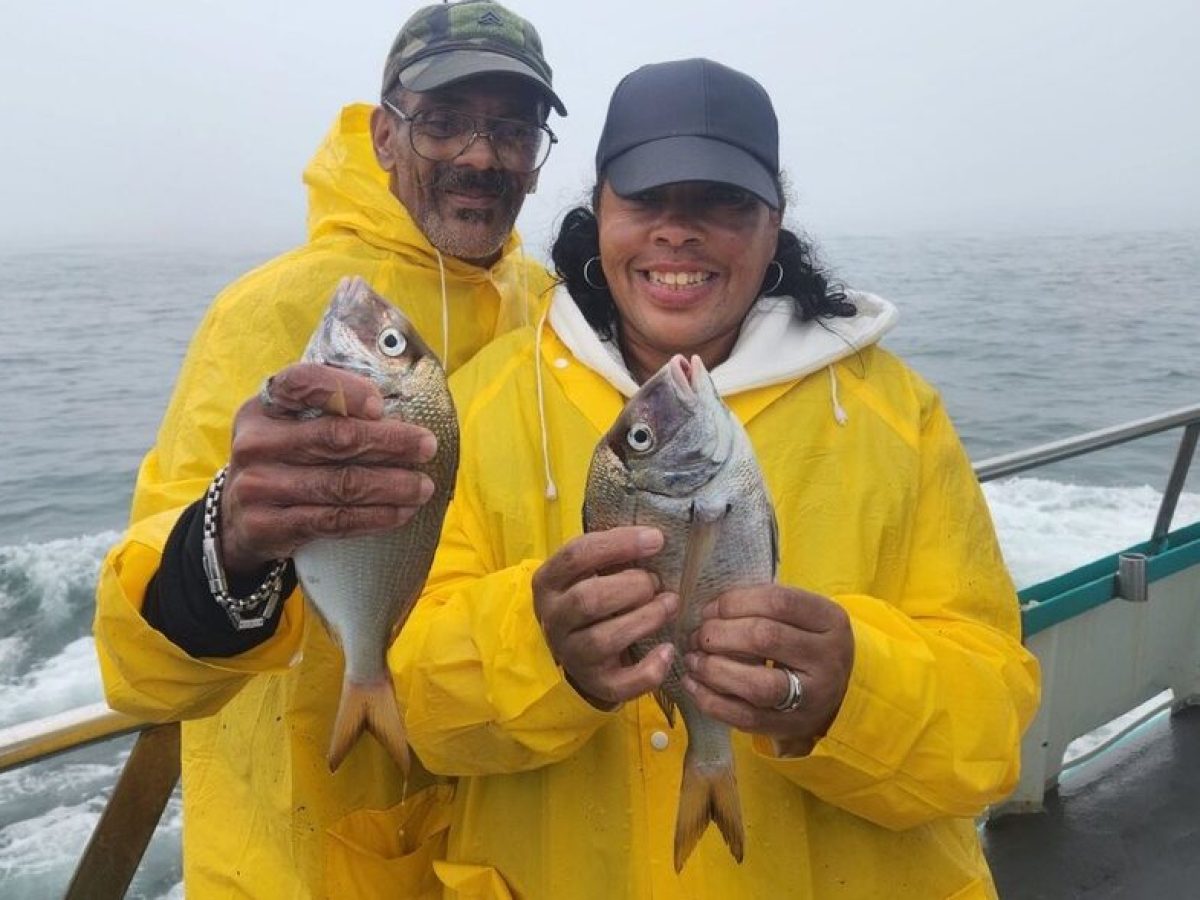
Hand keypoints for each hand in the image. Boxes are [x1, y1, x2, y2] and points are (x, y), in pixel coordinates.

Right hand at [218, 363, 437, 576]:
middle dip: (390, 442)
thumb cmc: (284, 459)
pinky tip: (401, 512)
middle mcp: (255, 443)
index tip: (381, 405)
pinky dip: (375, 517)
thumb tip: (402, 413)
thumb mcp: (290, 425)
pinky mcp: (267, 526)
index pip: (300, 382)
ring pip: (340, 485)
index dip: (343, 390)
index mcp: (263, 406)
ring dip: (391, 486)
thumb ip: (332, 411)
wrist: (237, 518)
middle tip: (427, 446)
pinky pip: (333, 520)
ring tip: (423, 487)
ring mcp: (257, 486)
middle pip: (334, 438)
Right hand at [532, 527, 677, 709]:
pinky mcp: (595, 683)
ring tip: (670, 604)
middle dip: (632, 586)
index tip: (657, 539)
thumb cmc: (591, 596)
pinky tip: (667, 650)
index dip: (620, 544)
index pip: (577, 555)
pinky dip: (649, 669)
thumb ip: (612, 554)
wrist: (576, 647)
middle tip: (657, 582)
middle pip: (588, 599)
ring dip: (646, 619)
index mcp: (548, 582)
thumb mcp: (589, 571)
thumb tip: (655, 537)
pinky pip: (620, 684)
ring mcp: (572, 654)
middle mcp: (553, 619)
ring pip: (603, 640)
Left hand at [683, 584, 853, 754]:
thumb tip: (708, 612)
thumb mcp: (801, 617)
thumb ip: (762, 607)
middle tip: (698, 635)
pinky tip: (693, 684)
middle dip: (719, 634)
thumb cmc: (805, 644)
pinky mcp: (789, 726)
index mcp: (830, 621)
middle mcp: (827, 659)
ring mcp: (811, 697)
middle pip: (764, 638)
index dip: (735, 602)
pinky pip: (744, 717)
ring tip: (693, 659)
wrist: (834, 694)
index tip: (710, 609)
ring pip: (756, 684)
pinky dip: (710, 700)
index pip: (778, 602)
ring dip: (713, 668)